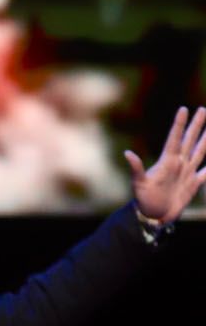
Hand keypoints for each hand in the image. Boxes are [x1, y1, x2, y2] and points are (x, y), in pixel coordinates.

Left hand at [126, 105, 205, 224]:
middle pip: (190, 140)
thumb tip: (127, 153)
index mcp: (167, 161)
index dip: (179, 124)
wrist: (153, 216)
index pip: (175, 138)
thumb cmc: (143, 200)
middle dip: (197, 125)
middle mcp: (178, 164)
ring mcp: (186, 172)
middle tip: (203, 109)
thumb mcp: (139, 184)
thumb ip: (136, 169)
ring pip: (200, 151)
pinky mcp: (193, 184)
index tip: (184, 109)